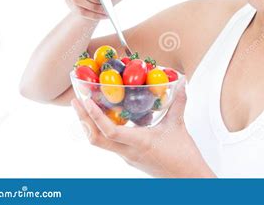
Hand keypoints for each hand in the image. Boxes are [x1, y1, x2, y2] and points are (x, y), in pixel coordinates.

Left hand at [71, 81, 215, 177]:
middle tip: (76, 101)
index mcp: (139, 142)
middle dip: (83, 119)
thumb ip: (178, 103)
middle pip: (96, 138)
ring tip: (88, 106)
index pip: (109, 131)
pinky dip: (106, 128)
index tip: (85, 100)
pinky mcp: (131, 157)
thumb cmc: (183, 156)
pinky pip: (112, 142)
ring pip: (102, 141)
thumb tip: (180, 83)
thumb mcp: (179, 126)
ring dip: (91, 124)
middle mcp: (128, 152)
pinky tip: (113, 116)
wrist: (187, 179)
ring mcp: (128, 156)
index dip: (94, 116)